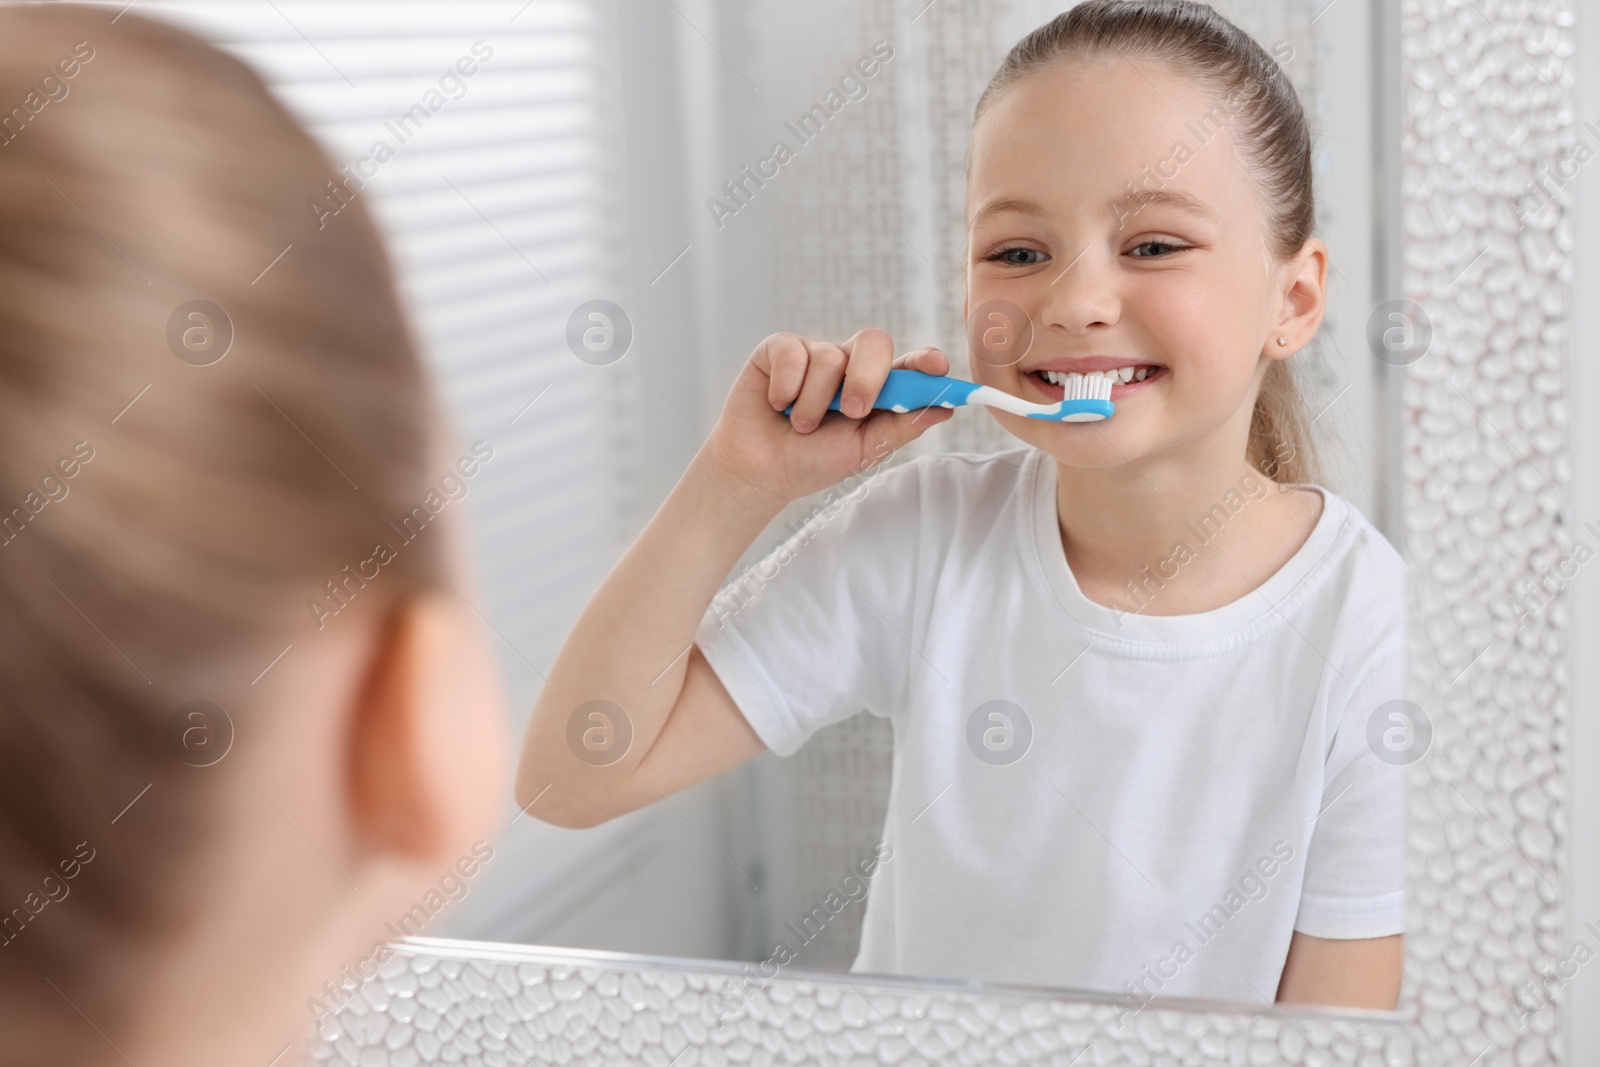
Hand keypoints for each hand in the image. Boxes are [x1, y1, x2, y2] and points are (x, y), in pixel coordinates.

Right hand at [696, 328, 954, 506]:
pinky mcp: (779, 350)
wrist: (760, 471)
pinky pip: (792, 352)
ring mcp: (814, 354)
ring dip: (814, 401)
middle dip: (866, 377)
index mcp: (876, 388)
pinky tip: (777, 404)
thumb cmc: (811, 462)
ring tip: (800, 425)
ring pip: (828, 356)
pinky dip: (785, 386)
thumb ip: (901, 427)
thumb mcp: (863, 450)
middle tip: (852, 411)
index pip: (908, 364)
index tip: (937, 367)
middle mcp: (848, 365)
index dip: (924, 361)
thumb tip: (946, 409)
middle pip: (873, 342)